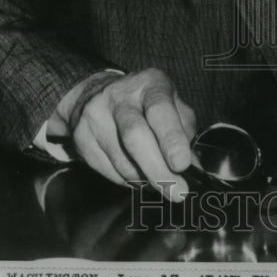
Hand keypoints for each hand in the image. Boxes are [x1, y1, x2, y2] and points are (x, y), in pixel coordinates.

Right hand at [57, 68, 196, 200]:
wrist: (96, 94)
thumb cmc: (145, 103)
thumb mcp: (172, 105)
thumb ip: (186, 134)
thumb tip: (195, 170)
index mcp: (149, 84)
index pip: (160, 110)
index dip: (171, 139)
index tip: (182, 164)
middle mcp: (119, 96)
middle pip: (135, 136)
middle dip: (158, 170)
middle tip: (177, 192)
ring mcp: (96, 116)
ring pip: (122, 160)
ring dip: (146, 179)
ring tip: (159, 181)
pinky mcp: (81, 138)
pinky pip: (109, 171)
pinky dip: (129, 180)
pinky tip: (137, 174)